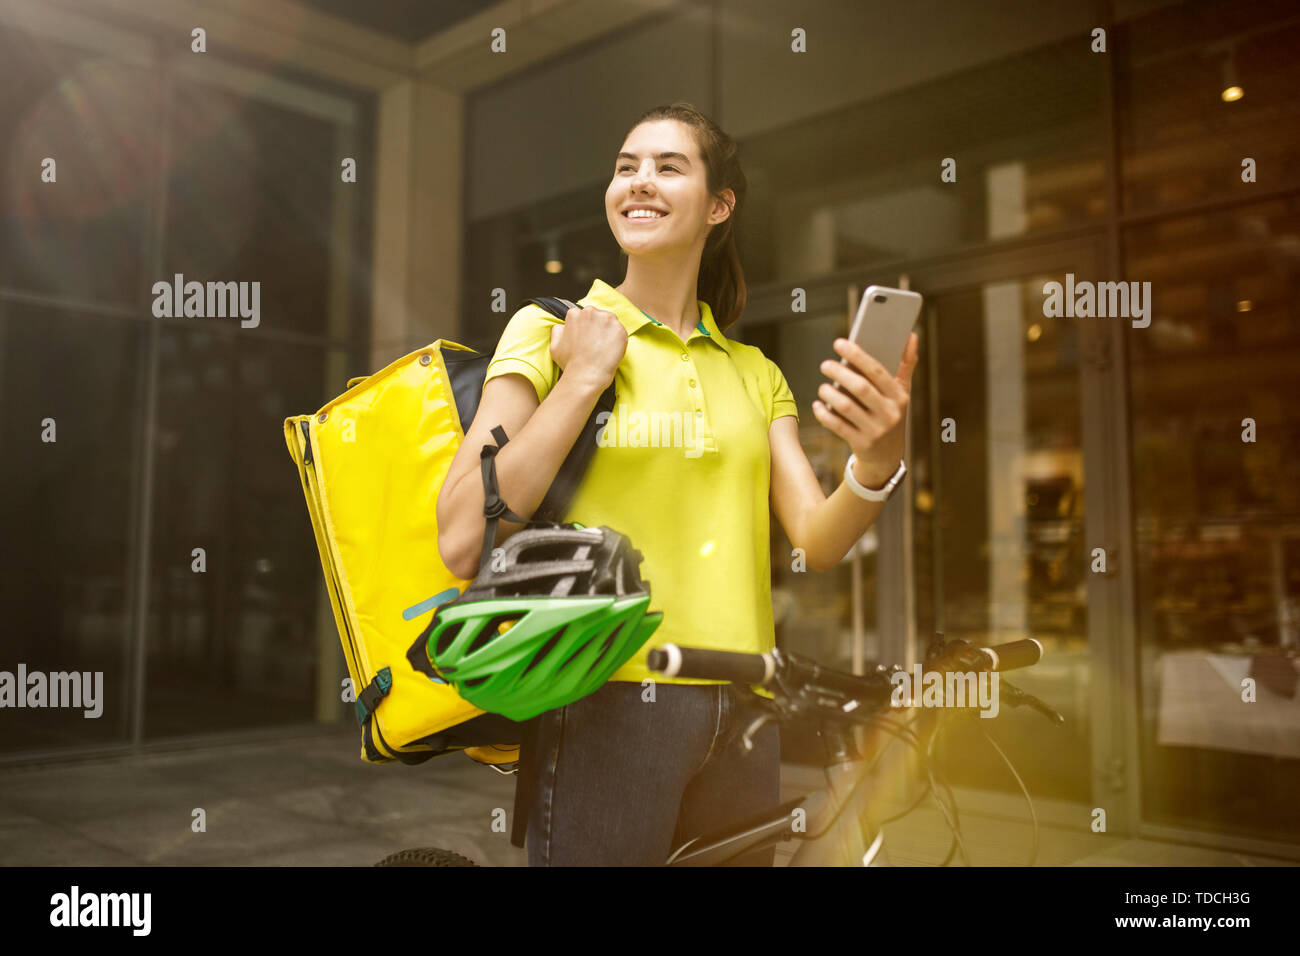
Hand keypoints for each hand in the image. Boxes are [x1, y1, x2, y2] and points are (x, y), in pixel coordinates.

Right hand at [549, 305, 626, 389]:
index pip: (583, 315)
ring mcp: (607, 320)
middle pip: (597, 315)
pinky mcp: (620, 329)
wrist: (586, 375)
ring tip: (603, 347)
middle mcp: (591, 312)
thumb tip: (562, 326)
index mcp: (574, 314)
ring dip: (608, 331)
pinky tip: (610, 350)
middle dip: (597, 326)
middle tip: (595, 343)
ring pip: (610, 321)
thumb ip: (557, 331)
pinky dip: (618, 340)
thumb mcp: (554, 345)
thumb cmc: (570, 363)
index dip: (585, 328)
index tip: (586, 338)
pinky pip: (620, 331)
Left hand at [813, 332, 918, 486]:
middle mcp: (889, 413)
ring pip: (847, 407)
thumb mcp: (902, 393)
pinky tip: (817, 405)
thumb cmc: (890, 415)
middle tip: (825, 364)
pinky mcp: (861, 444)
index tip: (839, 343)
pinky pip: (838, 426)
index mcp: (899, 397)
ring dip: (830, 394)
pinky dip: (825, 415)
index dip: (858, 356)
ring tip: (822, 386)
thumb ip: (906, 365)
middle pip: (861, 388)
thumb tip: (912, 336)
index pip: (877, 371)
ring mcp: (876, 430)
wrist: (887, 457)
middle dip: (840, 373)